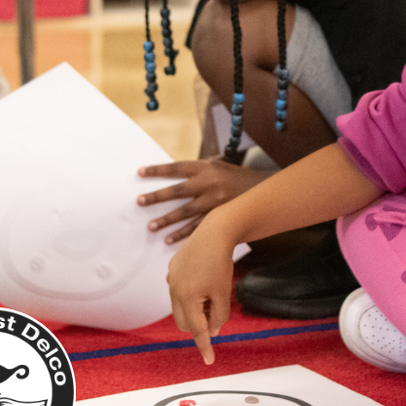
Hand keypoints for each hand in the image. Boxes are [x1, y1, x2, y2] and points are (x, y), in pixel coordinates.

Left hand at [137, 158, 269, 243]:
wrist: (265, 189)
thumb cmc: (239, 178)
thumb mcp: (221, 165)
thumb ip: (202, 167)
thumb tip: (180, 169)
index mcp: (207, 167)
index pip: (177, 167)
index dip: (158, 170)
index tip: (140, 172)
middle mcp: (210, 182)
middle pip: (178, 190)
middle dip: (157, 197)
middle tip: (140, 202)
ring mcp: (215, 201)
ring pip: (186, 211)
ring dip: (167, 220)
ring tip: (151, 226)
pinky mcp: (221, 215)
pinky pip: (198, 226)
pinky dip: (184, 234)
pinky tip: (171, 240)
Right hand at [167, 222, 236, 363]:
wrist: (214, 232)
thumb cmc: (221, 263)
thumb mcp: (223, 293)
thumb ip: (219, 315)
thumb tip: (212, 331)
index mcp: (187, 298)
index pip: (196, 330)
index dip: (204, 346)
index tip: (209, 360)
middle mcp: (174, 290)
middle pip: (184, 322)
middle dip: (199, 324)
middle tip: (216, 314)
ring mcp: (170, 279)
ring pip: (180, 306)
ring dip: (194, 309)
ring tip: (211, 295)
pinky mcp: (172, 269)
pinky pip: (178, 290)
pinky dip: (190, 295)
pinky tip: (203, 282)